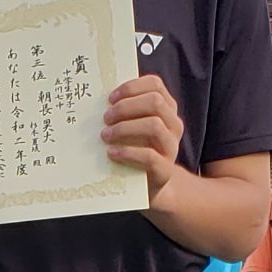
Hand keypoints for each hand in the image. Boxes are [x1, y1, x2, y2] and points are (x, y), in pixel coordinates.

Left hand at [101, 73, 182, 192]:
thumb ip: (124, 112)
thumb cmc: (136, 149)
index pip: (155, 84)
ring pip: (154, 125)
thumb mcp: (133, 127)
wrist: (149, 186)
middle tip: (105, 118)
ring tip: (105, 135)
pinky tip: (111, 153)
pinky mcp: (165, 169)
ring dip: (125, 128)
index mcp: (166, 108)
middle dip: (126, 107)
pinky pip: (149, 156)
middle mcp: (173, 124)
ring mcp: (171, 147)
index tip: (110, 98)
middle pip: (155, 102)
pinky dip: (127, 152)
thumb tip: (98, 98)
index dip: (131, 87)